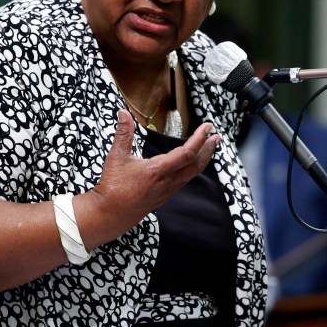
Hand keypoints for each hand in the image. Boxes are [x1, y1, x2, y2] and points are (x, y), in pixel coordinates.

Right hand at [78, 109, 220, 246]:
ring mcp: (166, 191)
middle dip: (208, 150)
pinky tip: (187, 166)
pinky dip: (190, 170)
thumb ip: (123, 133)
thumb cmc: (112, 187)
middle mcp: (167, 182)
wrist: (109, 214)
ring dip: (201, 160)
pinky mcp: (163, 197)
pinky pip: (183, 181)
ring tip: (206, 149)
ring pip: (191, 175)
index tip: (207, 127)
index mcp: (158, 170)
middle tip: (216, 137)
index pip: (187, 153)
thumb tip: (124, 113)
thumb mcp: (117, 157)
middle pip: (196, 165)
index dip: (200, 139)